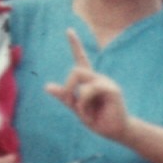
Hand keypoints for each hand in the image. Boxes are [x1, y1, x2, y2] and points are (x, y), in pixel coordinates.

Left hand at [46, 30, 131, 144]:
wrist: (116, 132)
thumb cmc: (98, 120)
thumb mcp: (77, 107)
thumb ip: (64, 96)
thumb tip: (46, 86)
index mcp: (90, 81)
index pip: (81, 58)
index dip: (75, 44)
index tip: (69, 30)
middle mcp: (98, 78)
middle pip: (75, 71)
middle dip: (68, 89)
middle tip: (72, 105)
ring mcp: (106, 82)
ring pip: (80, 80)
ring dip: (77, 101)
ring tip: (86, 114)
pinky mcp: (111, 90)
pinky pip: (88, 91)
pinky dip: (83, 105)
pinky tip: (91, 116)